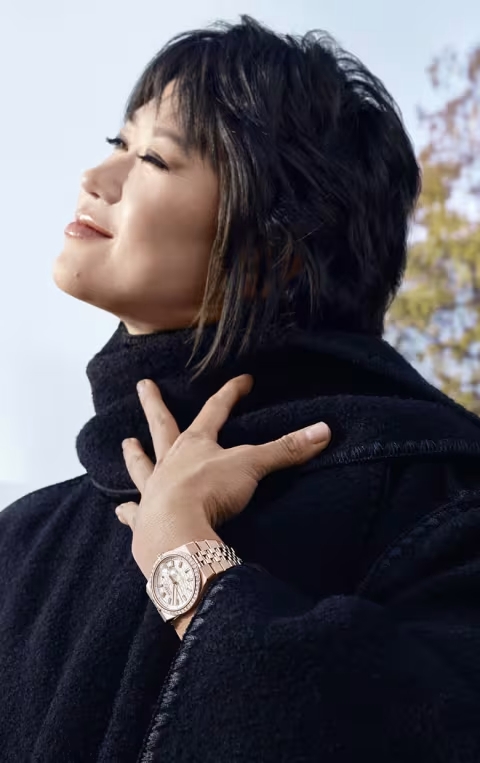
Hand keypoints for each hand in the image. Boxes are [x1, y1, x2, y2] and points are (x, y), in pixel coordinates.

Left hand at [116, 374, 330, 577]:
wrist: (176, 531)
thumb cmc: (210, 492)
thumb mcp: (252, 466)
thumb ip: (286, 450)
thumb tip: (323, 430)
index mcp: (196, 445)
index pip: (216, 410)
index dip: (231, 394)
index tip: (243, 380)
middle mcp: (170, 462)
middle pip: (162, 426)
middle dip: (155, 404)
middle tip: (143, 385)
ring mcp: (154, 490)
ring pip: (142, 466)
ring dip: (134, 455)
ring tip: (126, 443)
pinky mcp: (145, 521)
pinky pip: (134, 513)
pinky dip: (128, 512)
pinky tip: (120, 510)